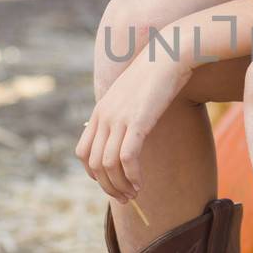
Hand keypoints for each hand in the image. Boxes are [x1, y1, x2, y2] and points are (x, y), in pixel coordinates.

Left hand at [75, 52, 192, 203]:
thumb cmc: (156, 74)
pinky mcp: (137, 122)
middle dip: (107, 186)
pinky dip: (132, 176)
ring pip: (108, 165)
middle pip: (94, 164)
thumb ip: (123, 112)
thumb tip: (128, 131)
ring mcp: (118, 119)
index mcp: (100, 111)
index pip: (83, 152)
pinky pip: (127, 158)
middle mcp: (104, 117)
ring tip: (134, 194)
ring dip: (120, 186)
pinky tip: (141, 184)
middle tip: (124, 198)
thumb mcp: (132, 94)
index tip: (110, 182)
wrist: (169, 54)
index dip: (93, 173)